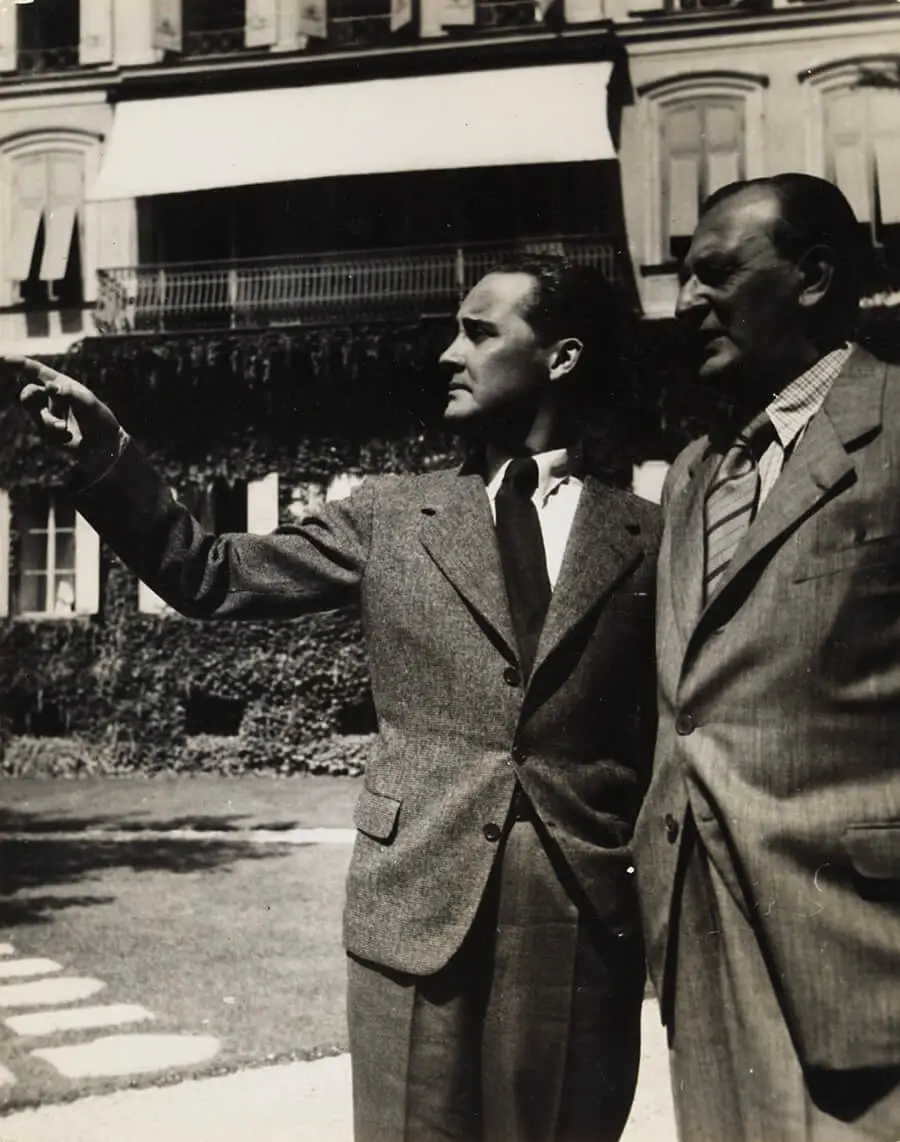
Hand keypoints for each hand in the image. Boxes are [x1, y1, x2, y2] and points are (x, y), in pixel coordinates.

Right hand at [3, 356, 122, 475]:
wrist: (104, 447)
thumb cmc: (99, 419)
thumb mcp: (88, 404)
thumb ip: (71, 394)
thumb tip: (52, 386)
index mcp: (61, 385)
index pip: (38, 372)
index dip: (20, 364)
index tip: (4, 358)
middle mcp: (51, 398)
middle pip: (29, 393)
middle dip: (29, 395)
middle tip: (38, 400)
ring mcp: (46, 415)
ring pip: (35, 414)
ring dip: (49, 421)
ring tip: (63, 427)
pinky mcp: (46, 432)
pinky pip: (44, 431)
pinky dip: (57, 434)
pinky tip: (69, 436)